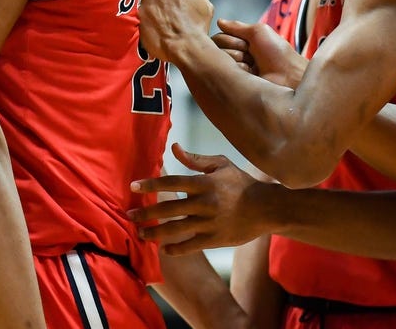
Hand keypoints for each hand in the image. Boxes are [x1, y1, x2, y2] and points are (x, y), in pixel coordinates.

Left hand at [128, 143, 273, 254]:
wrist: (266, 208)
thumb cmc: (241, 183)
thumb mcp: (221, 165)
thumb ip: (195, 159)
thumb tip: (173, 147)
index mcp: (204, 183)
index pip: (172, 182)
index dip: (151, 184)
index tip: (133, 187)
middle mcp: (204, 203)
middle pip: (168, 208)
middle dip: (145, 213)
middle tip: (129, 216)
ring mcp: (209, 223)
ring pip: (175, 229)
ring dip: (155, 232)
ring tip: (141, 233)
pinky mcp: (214, 239)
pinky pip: (190, 245)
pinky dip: (175, 249)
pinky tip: (164, 249)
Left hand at [138, 0, 213, 61]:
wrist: (185, 45)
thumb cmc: (197, 25)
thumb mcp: (206, 3)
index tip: (174, 0)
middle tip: (166, 10)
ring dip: (152, 6)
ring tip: (159, 20)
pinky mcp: (139, 11)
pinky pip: (140, 12)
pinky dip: (145, 18)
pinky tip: (153, 26)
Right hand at [216, 19, 307, 88]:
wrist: (289, 76)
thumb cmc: (278, 53)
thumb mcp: (258, 32)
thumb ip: (237, 27)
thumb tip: (219, 21)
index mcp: (240, 43)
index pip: (218, 37)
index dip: (231, 39)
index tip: (248, 44)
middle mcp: (234, 56)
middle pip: (216, 48)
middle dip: (235, 49)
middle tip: (252, 55)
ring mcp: (234, 70)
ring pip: (219, 60)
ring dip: (238, 61)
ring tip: (253, 66)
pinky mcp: (235, 84)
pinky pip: (224, 73)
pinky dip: (239, 71)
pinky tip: (251, 75)